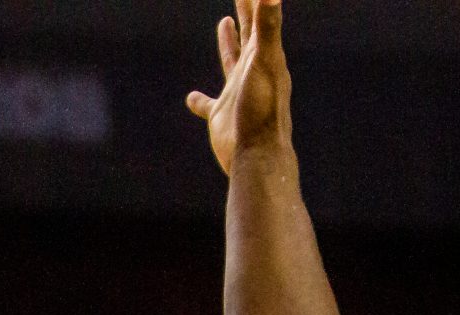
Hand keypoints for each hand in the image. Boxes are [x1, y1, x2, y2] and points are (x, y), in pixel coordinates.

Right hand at [186, 0, 290, 175]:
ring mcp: (237, 92)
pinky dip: (199, 101)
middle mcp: (252, 71)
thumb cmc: (264, 109)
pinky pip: (208, 104)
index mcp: (264, 57)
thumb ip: (268, 26)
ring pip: (230, 59)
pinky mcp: (221, 116)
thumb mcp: (266, 61)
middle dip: (245, 8)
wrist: (258, 154)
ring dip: (228, 41)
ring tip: (224, 23)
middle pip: (248, 31)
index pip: (258, 18)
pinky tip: (191, 99)